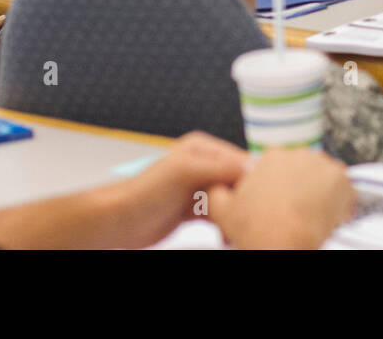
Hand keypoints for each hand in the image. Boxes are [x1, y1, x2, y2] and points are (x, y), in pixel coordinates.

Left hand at [115, 132, 249, 246]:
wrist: (120, 220)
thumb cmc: (147, 191)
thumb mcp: (186, 172)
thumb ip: (221, 168)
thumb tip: (253, 170)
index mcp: (203, 148)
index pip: (239, 160)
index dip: (252, 179)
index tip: (261, 199)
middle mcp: (203, 165)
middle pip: (237, 181)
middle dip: (244, 199)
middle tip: (247, 218)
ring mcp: (198, 188)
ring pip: (229, 200)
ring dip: (234, 214)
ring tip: (234, 228)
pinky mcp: (193, 209)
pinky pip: (218, 215)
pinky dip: (224, 225)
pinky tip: (225, 234)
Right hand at [208, 148, 355, 248]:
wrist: (283, 244)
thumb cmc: (257, 229)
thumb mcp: (222, 209)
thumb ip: (216, 190)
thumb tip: (216, 185)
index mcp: (271, 157)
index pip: (280, 167)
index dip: (281, 187)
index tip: (280, 203)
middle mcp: (299, 154)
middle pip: (304, 170)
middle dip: (301, 188)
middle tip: (296, 213)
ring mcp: (324, 165)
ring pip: (325, 179)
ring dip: (321, 194)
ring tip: (312, 218)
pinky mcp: (343, 180)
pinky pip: (345, 191)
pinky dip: (340, 204)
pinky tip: (328, 219)